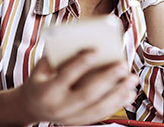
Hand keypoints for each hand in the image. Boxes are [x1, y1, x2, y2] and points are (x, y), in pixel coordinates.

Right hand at [19, 51, 138, 124]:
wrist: (30, 106)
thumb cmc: (40, 79)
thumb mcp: (42, 66)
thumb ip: (60, 56)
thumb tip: (86, 44)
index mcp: (46, 91)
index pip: (65, 76)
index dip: (80, 63)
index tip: (96, 49)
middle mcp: (58, 107)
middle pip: (87, 94)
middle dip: (107, 79)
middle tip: (123, 65)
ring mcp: (69, 118)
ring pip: (98, 108)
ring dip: (118, 93)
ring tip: (132, 79)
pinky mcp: (78, 122)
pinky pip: (101, 114)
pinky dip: (117, 104)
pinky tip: (128, 93)